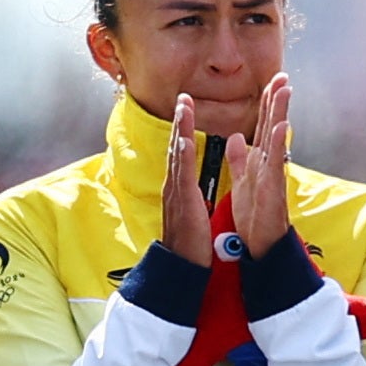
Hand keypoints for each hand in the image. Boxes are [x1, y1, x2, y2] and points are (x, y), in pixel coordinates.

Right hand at [162, 96, 216, 267]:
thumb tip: (188, 187)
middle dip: (180, 121)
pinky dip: (184, 152)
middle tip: (184, 98)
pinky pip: (183, 172)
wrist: (180, 267)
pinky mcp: (182, 200)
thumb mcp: (191, 214)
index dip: (184, 131)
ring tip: (184, 106)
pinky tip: (185, 137)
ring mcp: (175, 191)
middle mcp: (173, 186)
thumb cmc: (190, 244)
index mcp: (179, 189)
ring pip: (178, 153)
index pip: (182, 154)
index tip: (187, 111)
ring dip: (181, 128)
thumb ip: (189, 197)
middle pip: (176, 147)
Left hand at [227, 73, 297, 258]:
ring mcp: (273, 174)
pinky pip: (275, 162)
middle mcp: (269, 163)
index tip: (271, 81)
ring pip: (276, 137)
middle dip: (277, 100)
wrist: (261, 244)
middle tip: (283, 76)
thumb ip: (239, 159)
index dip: (266, 103)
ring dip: (280, 113)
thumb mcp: (241, 181)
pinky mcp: (273, 187)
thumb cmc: (254, 217)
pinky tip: (280, 126)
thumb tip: (236, 137)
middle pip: (273, 125)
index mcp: (259, 161)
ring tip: (284, 91)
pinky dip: (277, 143)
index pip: (262, 125)